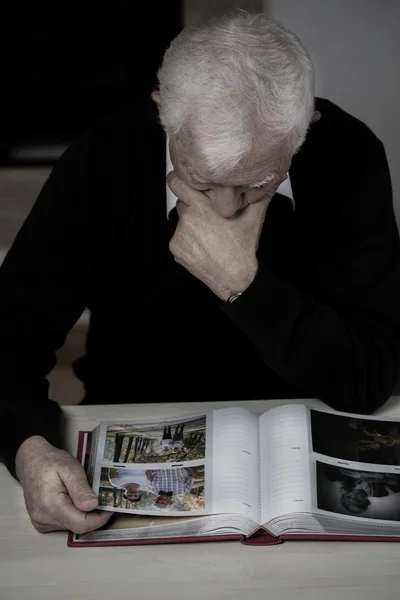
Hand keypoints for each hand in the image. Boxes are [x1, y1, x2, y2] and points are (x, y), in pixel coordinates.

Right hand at [16, 435, 112, 533]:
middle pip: (78, 526)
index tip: (110, 506)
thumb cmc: (50, 462)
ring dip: (82, 514)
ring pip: (71, 526)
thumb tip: (92, 505)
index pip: (81, 524)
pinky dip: (73, 514)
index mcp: (51, 505)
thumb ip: (80, 488)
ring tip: (84, 495)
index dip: (99, 518)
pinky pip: (63, 524)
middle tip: (102, 498)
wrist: (30, 461)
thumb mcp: (69, 468)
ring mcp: (41, 522)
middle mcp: (44, 518)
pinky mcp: (41, 522)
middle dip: (93, 515)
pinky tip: (73, 500)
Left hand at [167, 172, 268, 300]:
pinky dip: (188, 239)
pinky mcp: (176, 249)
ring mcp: (179, 237)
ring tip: (209, 234)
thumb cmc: (241, 250)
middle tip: (209, 215)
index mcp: (201, 210)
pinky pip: (179, 237)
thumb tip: (270, 180)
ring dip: (192, 224)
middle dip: (194, 205)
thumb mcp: (253, 219)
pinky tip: (204, 244)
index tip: (182, 179)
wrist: (234, 279)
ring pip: (181, 221)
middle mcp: (187, 222)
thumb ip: (259, 195)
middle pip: (183, 202)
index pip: (177, 183)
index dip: (179, 179)